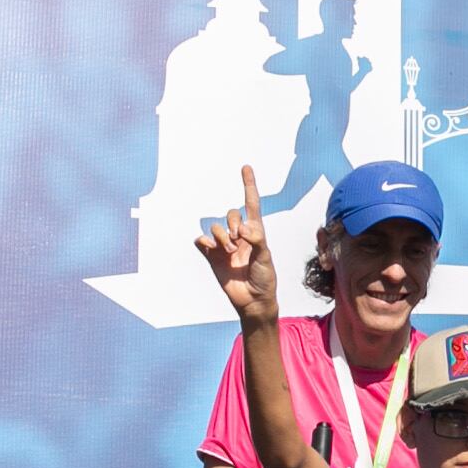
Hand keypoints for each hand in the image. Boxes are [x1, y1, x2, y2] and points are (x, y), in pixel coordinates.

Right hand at [195, 167, 280, 326]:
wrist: (253, 300)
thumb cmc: (264, 277)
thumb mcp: (266, 257)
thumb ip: (257, 240)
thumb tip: (243, 229)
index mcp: (255, 232)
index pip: (251, 203)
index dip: (248, 185)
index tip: (245, 167)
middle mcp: (239, 236)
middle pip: (230, 214)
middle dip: (232, 223)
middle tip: (238, 240)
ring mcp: (224, 246)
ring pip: (215, 227)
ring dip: (221, 237)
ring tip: (229, 252)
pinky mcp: (212, 257)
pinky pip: (201, 242)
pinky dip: (203, 242)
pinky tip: (211, 249)